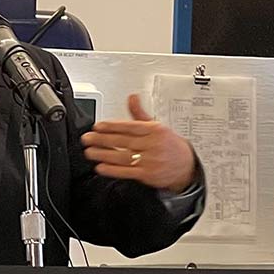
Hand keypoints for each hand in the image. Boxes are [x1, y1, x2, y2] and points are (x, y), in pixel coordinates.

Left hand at [80, 94, 198, 191]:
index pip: (129, 127)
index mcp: (154, 130)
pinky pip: (126, 172)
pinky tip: (101, 167)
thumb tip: (132, 98)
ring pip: (122, 156)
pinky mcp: (148, 174)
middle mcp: (152, 144)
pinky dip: (112, 170)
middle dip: (102, 139)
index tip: (97, 126)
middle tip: (87, 138)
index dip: (111, 126)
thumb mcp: (158, 126)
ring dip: (103, 154)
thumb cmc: (170, 145)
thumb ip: (140, 114)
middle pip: (123, 141)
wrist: (186, 166)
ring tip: (89, 152)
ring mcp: (150, 160)